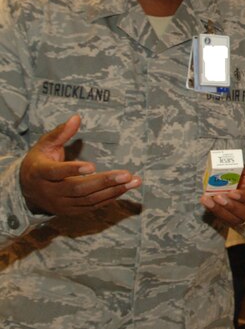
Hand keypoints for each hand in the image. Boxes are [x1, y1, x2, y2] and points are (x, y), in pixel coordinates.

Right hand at [20, 114, 141, 215]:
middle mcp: (50, 192)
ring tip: (134, 181)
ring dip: (113, 190)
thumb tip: (76, 117)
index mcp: (40, 173)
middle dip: (104, 182)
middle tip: (126, 174)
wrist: (27, 189)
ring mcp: (60, 204)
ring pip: (89, 200)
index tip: (92, 166)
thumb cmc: (40, 161)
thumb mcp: (45, 145)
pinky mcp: (71, 211)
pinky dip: (110, 197)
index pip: (56, 173)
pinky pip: (92, 206)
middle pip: (78, 189)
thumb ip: (61, 133)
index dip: (73, 170)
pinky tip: (125, 188)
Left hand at [200, 167, 244, 230]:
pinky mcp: (238, 223)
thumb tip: (224, 165)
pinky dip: (216, 212)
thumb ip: (239, 169)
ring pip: (237, 220)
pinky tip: (207, 203)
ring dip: (220, 211)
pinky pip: (227, 221)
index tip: (231, 193)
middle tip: (217, 197)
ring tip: (208, 200)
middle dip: (232, 207)